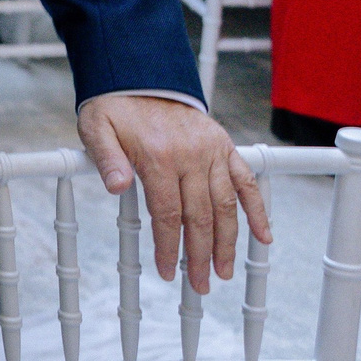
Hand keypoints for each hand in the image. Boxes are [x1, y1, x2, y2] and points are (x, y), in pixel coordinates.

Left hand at [77, 93, 269, 292]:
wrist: (140, 75)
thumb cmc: (115, 107)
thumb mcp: (96, 128)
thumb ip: (105, 158)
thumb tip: (115, 187)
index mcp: (158, 156)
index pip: (167, 213)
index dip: (168, 246)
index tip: (167, 271)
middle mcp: (191, 156)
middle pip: (200, 216)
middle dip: (200, 254)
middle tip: (201, 285)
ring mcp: (212, 151)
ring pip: (226, 205)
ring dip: (228, 242)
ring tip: (225, 271)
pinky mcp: (225, 146)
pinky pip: (246, 181)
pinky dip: (257, 209)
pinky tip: (264, 236)